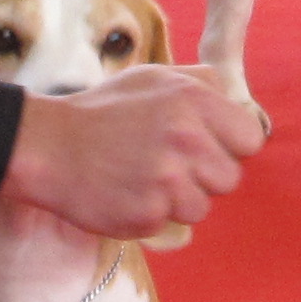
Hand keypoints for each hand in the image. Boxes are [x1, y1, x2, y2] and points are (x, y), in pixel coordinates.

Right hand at [1, 72, 262, 237]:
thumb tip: (235, 101)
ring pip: (202, 207)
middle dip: (205, 176)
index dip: (231, 146)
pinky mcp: (148, 215)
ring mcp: (168, 181)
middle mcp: (188, 139)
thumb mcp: (154, 77)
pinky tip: (127, 192)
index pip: (250, 139)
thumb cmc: (105, 111)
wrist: (50, 146)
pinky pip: (169, 224)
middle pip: (230, 179)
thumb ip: (202, 84)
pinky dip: (151, 214)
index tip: (208, 148)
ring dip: (179, 200)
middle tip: (170, 165)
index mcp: (195, 101)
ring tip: (144, 177)